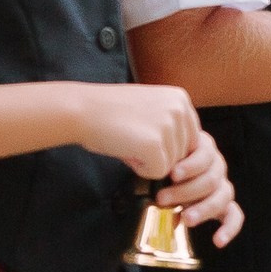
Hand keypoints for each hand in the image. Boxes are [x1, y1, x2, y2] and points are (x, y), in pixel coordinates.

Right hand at [71, 82, 201, 180]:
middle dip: (157, 155)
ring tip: (127, 141)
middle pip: (183, 154)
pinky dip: (140, 169)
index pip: (190, 138)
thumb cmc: (109, 113)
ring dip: (148, 161)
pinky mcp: (155, 144)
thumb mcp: (150, 109)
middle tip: (131, 138)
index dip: (166, 145)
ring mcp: (169, 125)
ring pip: (171, 165)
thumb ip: (170, 126)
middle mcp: (180, 109)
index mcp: (180, 98)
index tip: (144, 137)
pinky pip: (158, 172)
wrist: (80, 110)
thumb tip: (185, 159)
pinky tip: (125, 150)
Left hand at [154, 130, 242, 244]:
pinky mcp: (225, 205)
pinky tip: (218, 241)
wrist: (165, 171)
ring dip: (203, 209)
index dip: (191, 166)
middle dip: (186, 191)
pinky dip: (229, 228)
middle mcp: (217, 166)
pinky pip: (234, 215)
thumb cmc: (161, 162)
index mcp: (204, 148)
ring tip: (185, 219)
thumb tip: (148, 175)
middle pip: (211, 179)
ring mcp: (222, 186)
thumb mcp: (160, 157)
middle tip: (162, 198)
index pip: (205, 155)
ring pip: (222, 197)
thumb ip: (158, 163)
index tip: (173, 174)